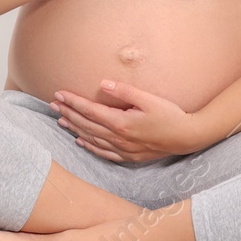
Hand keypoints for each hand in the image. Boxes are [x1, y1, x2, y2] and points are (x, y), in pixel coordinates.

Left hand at [50, 80, 206, 160]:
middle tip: (53, 105)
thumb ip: (125, 91)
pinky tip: (81, 141)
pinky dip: (89, 146)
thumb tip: (103, 84)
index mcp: (122, 122)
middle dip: (68, 113)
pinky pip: (103, 153)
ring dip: (75, 129)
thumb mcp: (149, 99)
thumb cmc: (170, 115)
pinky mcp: (129, 156)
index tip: (59, 94)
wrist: (187, 138)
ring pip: (92, 139)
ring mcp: (123, 149)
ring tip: (60, 120)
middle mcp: (119, 138)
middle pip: (87, 125)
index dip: (73, 102)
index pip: (90, 111)